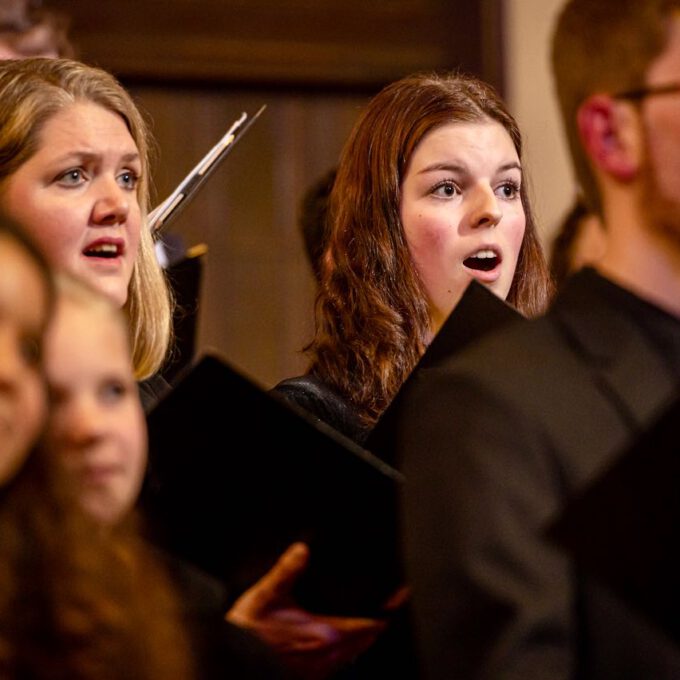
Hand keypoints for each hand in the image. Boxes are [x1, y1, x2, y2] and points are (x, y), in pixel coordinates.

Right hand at [226, 542, 387, 678]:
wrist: (230, 660)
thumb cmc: (247, 629)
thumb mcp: (265, 594)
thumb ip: (286, 572)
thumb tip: (302, 550)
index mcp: (324, 634)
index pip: (366, 626)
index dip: (385, 612)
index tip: (399, 598)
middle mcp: (327, 655)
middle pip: (365, 641)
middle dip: (378, 623)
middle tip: (390, 605)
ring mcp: (318, 669)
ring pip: (354, 655)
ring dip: (365, 639)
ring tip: (374, 621)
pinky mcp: (309, 676)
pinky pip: (339, 665)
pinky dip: (349, 652)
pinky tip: (346, 643)